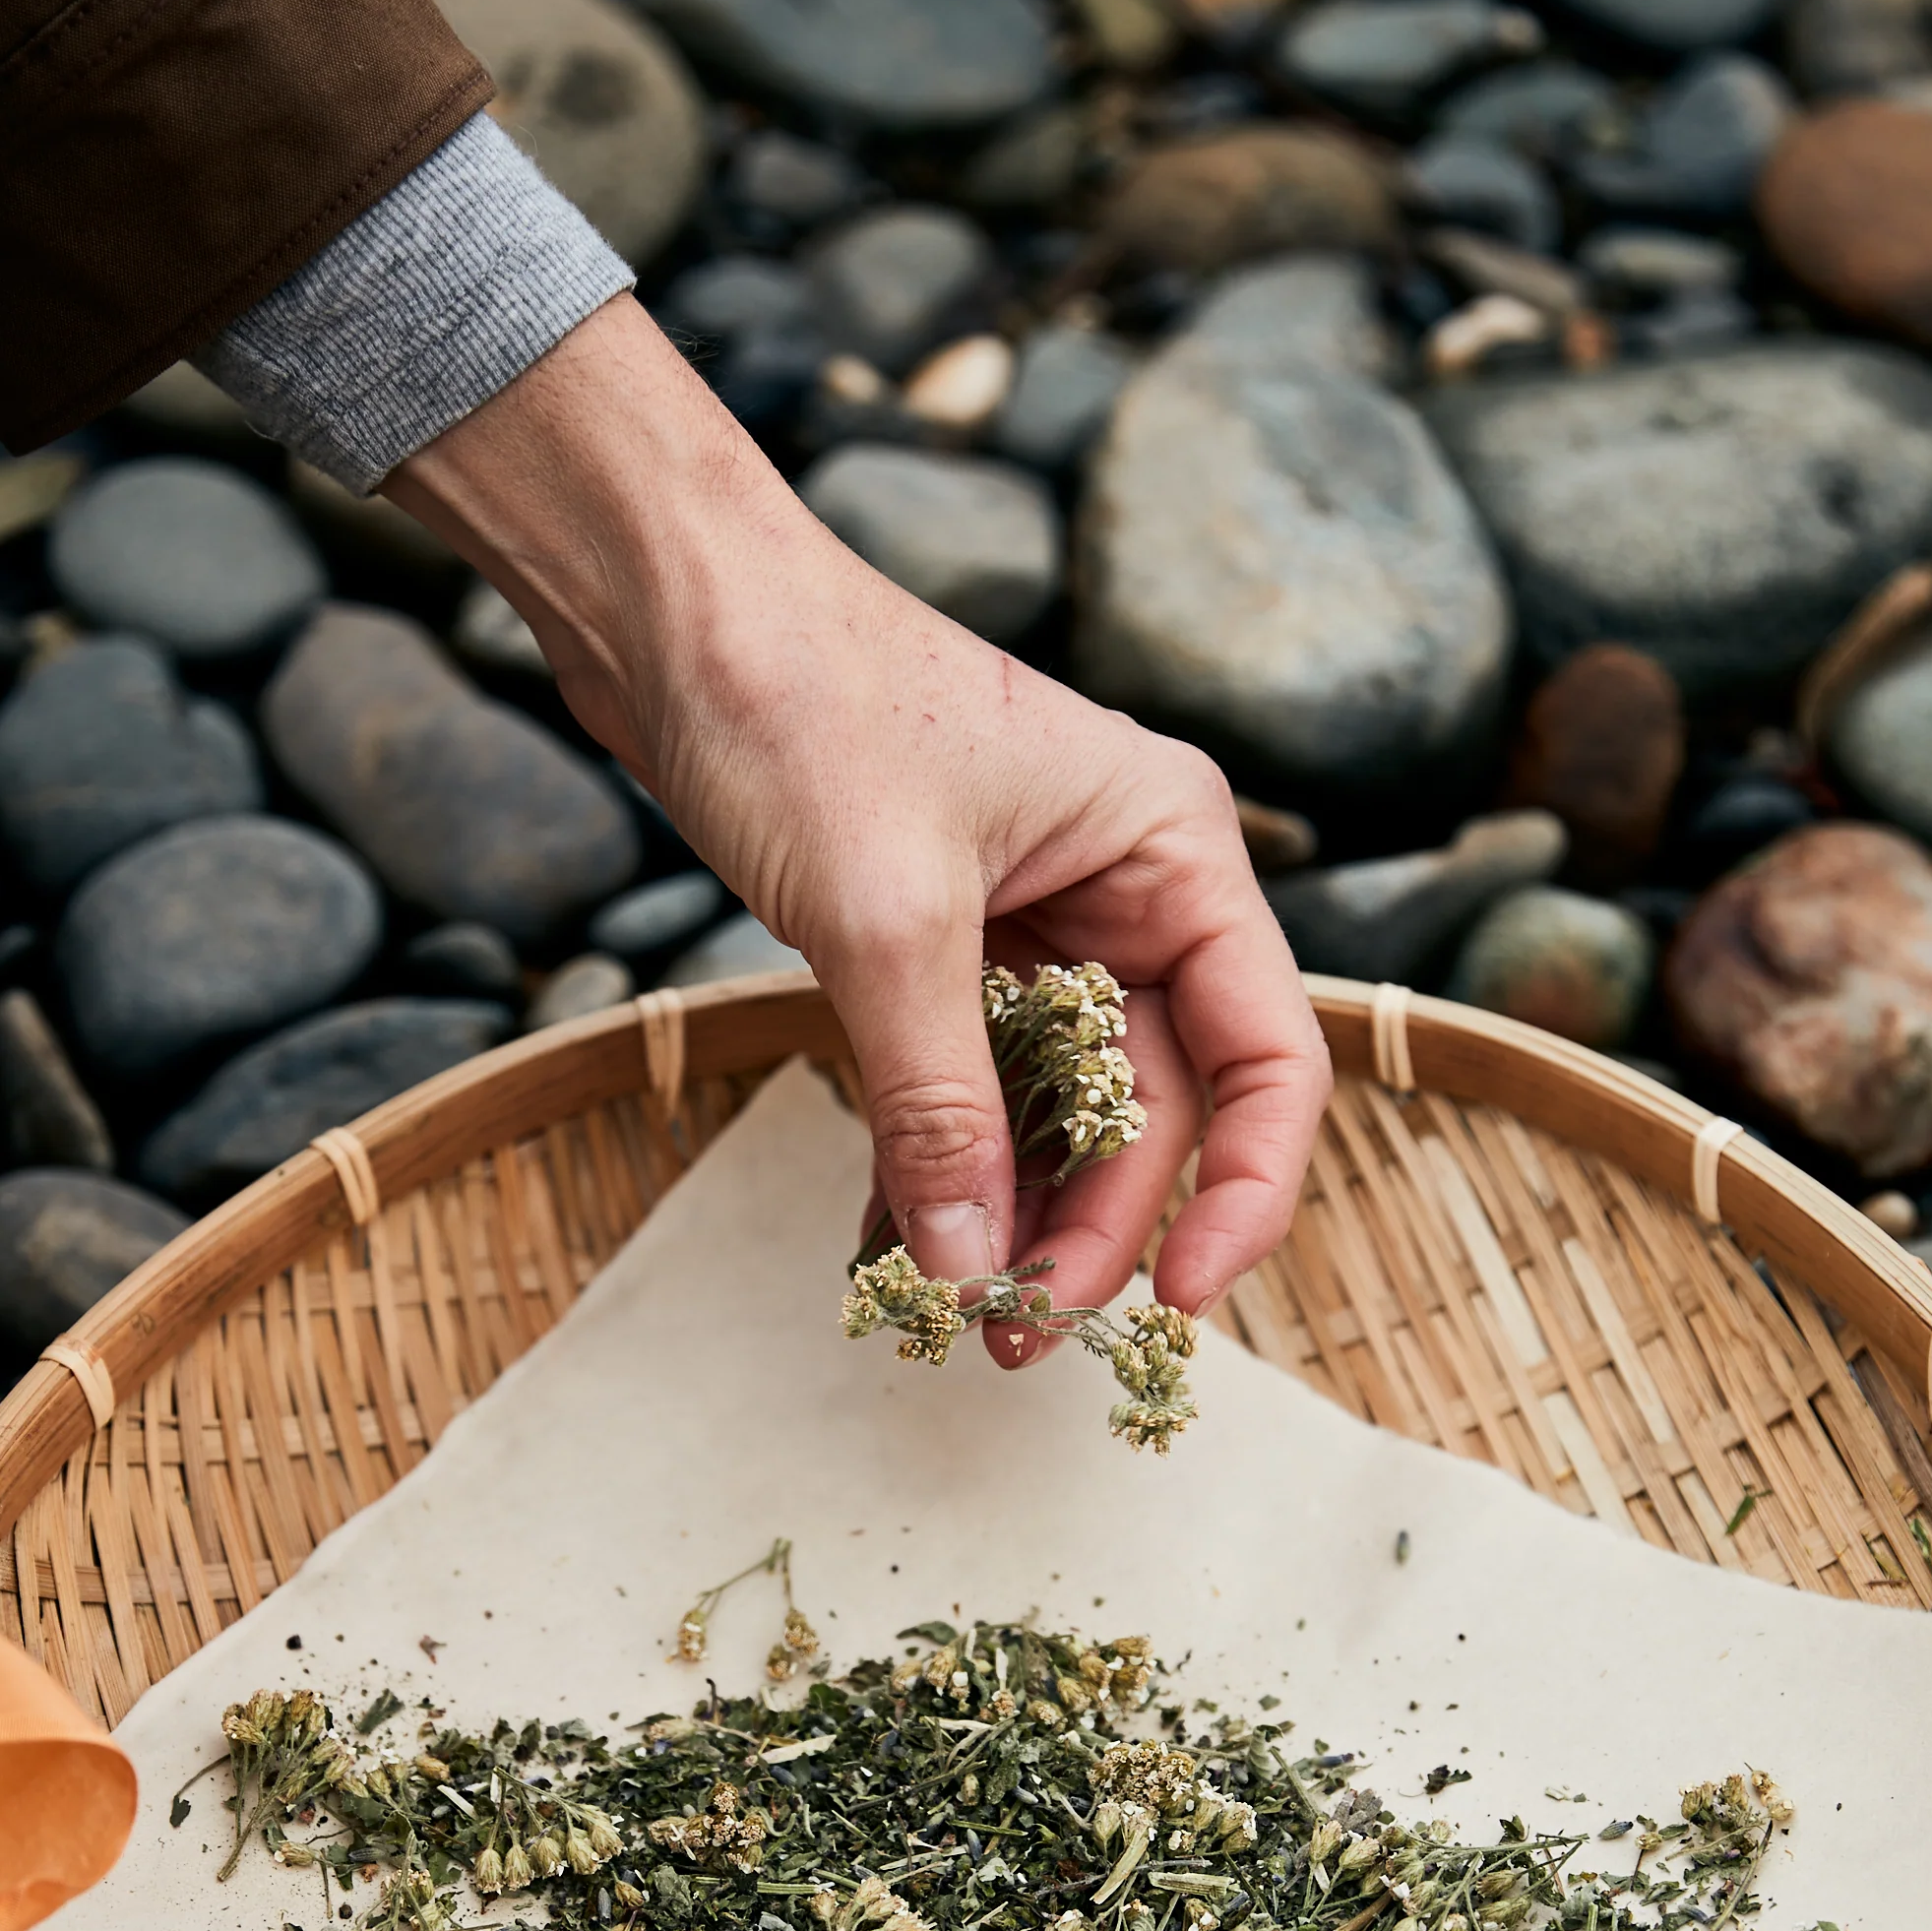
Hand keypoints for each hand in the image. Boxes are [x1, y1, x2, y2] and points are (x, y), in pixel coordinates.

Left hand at [387, 296, 1328, 1349]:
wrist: (664, 603)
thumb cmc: (797, 701)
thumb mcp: (882, 918)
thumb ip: (937, 1097)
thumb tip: (968, 1259)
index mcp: (1170, 850)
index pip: (1267, 1056)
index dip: (1244, 1192)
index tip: (1179, 1299)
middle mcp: (1126, 888)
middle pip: (1155, 1105)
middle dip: (1093, 1225)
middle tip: (1016, 1327)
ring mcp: (1034, 919)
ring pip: (1060, 1110)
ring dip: (1015, 1212)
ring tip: (960, 1313)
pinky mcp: (942, 943)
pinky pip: (970, 1085)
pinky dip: (940, 1161)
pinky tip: (899, 1244)